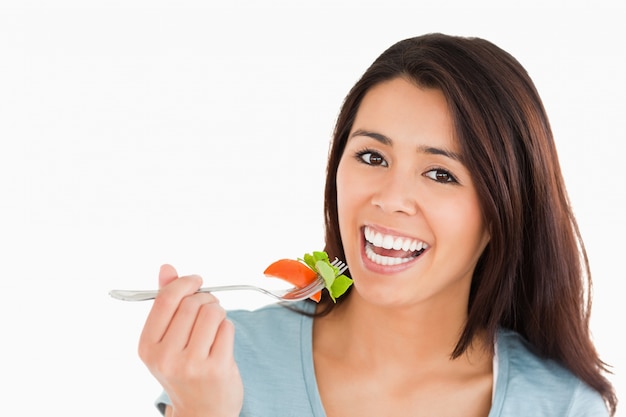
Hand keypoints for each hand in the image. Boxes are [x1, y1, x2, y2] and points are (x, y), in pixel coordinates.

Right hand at [138, 264, 242, 416]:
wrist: (201, 411)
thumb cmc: (184, 370)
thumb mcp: (166, 340)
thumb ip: (166, 303)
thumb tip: (166, 268)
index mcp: (147, 347)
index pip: (166, 300)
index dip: (184, 283)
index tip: (196, 281)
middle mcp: (165, 357)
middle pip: (192, 303)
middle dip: (205, 299)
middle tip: (208, 308)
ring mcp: (191, 364)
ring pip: (212, 312)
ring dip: (218, 312)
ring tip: (215, 325)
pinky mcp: (216, 368)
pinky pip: (227, 327)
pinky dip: (227, 328)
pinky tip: (221, 341)